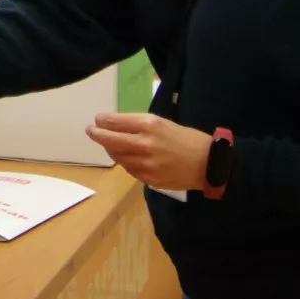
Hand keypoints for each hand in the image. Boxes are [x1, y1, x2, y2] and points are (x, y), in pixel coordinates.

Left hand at [84, 113, 213, 190]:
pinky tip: (127, 157)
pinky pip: (129, 169)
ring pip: (118, 156)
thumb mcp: (163, 123)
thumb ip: (139, 125)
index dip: (103, 121)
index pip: (115, 122)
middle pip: (110, 140)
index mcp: (149, 125)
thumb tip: (114, 125)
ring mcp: (145, 163)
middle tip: (91, 131)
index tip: (97, 120)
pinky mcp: (148, 179)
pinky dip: (125, 162)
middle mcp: (144, 143)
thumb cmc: (186, 139)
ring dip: (111, 149)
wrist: (208, 164)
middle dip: (97, 135)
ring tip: (110, 145)